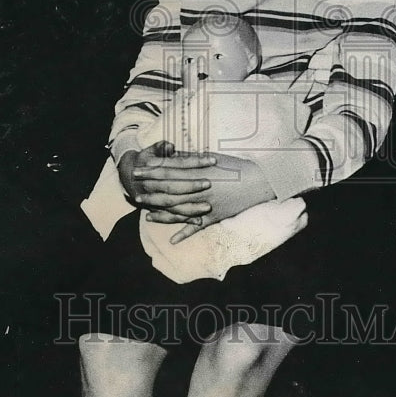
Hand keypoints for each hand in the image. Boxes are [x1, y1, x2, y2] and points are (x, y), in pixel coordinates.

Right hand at [117, 142, 215, 218]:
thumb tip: (170, 146)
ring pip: (171, 204)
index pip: (176, 164)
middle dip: (191, 186)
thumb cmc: (145, 160)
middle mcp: (151, 183)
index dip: (194, 162)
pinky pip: (169, 217)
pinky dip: (183, 220)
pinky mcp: (155, 209)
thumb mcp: (150, 150)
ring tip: (207, 207)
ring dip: (189, 207)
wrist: (127, 176)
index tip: (212, 160)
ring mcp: (152, 198)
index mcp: (153, 166)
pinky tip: (199, 221)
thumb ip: (161, 146)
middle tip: (208, 184)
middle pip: (172, 186)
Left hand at [137, 153, 274, 242]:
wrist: (259, 181)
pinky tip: (172, 240)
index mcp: (196, 173)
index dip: (151, 172)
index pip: (168, 172)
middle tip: (137, 196)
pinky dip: (184, 234)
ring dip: (162, 214)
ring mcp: (205, 205)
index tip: (138, 171)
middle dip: (151, 194)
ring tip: (147, 216)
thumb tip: (173, 156)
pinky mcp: (214, 217)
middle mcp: (198, 190)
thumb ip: (192, 160)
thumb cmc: (236, 166)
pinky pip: (197, 228)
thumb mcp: (212, 158)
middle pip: (168, 192)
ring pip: (178, 211)